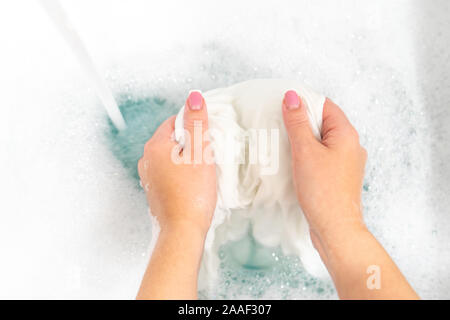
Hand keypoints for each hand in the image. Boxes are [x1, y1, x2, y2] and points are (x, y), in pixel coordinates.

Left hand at [138, 91, 216, 236]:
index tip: (206, 138)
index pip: (175, 121)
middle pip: (173, 139)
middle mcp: (147, 159)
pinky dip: (181, 174)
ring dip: (186, 160)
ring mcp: (149, 176)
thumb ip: (196, 123)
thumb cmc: (192, 194)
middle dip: (190, 144)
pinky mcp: (155, 190)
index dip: (193, 126)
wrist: (182, 230)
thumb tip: (193, 97)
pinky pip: (170, 172)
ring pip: (171, 157)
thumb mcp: (200, 153)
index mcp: (155, 146)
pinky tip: (193, 184)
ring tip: (201, 172)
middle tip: (207, 156)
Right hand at [281, 91, 367, 247]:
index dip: (304, 103)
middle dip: (302, 123)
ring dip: (304, 140)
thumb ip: (297, 122)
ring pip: (322, 141)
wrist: (335, 228)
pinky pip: (323, 157)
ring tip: (285, 144)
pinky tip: (295, 162)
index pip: (325, 106)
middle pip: (324, 123)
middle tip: (280, 126)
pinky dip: (308, 155)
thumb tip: (292, 96)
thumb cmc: (322, 191)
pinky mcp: (339, 176)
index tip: (284, 107)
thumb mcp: (305, 151)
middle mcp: (351, 146)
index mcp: (347, 134)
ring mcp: (346, 162)